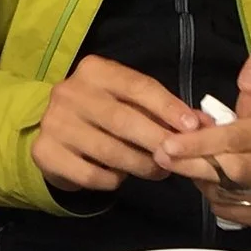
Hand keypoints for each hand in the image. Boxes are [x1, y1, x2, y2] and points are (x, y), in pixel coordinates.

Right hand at [31, 55, 201, 193]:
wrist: (53, 133)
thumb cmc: (102, 114)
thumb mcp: (129, 103)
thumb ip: (164, 111)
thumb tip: (204, 123)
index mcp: (94, 71)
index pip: (137, 86)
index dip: (168, 107)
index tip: (193, 127)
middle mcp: (70, 92)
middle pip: (123, 120)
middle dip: (157, 141)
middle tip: (178, 158)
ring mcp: (55, 123)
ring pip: (109, 151)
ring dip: (140, 165)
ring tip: (158, 172)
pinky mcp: (46, 153)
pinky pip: (91, 174)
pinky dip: (112, 180)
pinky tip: (120, 177)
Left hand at [156, 51, 250, 227]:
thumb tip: (249, 77)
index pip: (234, 139)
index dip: (199, 143)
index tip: (168, 144)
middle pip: (227, 170)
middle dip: (190, 163)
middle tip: (161, 156)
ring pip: (226, 192)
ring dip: (200, 180)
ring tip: (186, 165)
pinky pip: (231, 211)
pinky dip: (214, 198)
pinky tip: (209, 183)